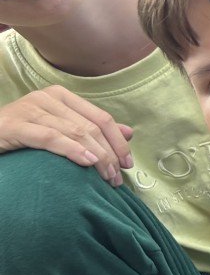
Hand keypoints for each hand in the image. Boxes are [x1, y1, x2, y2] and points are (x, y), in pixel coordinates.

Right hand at [0, 88, 132, 185]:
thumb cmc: (20, 133)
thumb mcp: (57, 128)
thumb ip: (90, 128)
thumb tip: (128, 133)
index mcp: (61, 96)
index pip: (100, 118)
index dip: (118, 141)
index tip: (128, 163)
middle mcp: (48, 98)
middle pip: (91, 127)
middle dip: (110, 154)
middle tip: (117, 177)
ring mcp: (31, 109)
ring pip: (76, 133)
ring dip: (97, 158)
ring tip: (107, 177)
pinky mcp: (16, 125)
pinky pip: (51, 138)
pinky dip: (72, 150)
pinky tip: (87, 163)